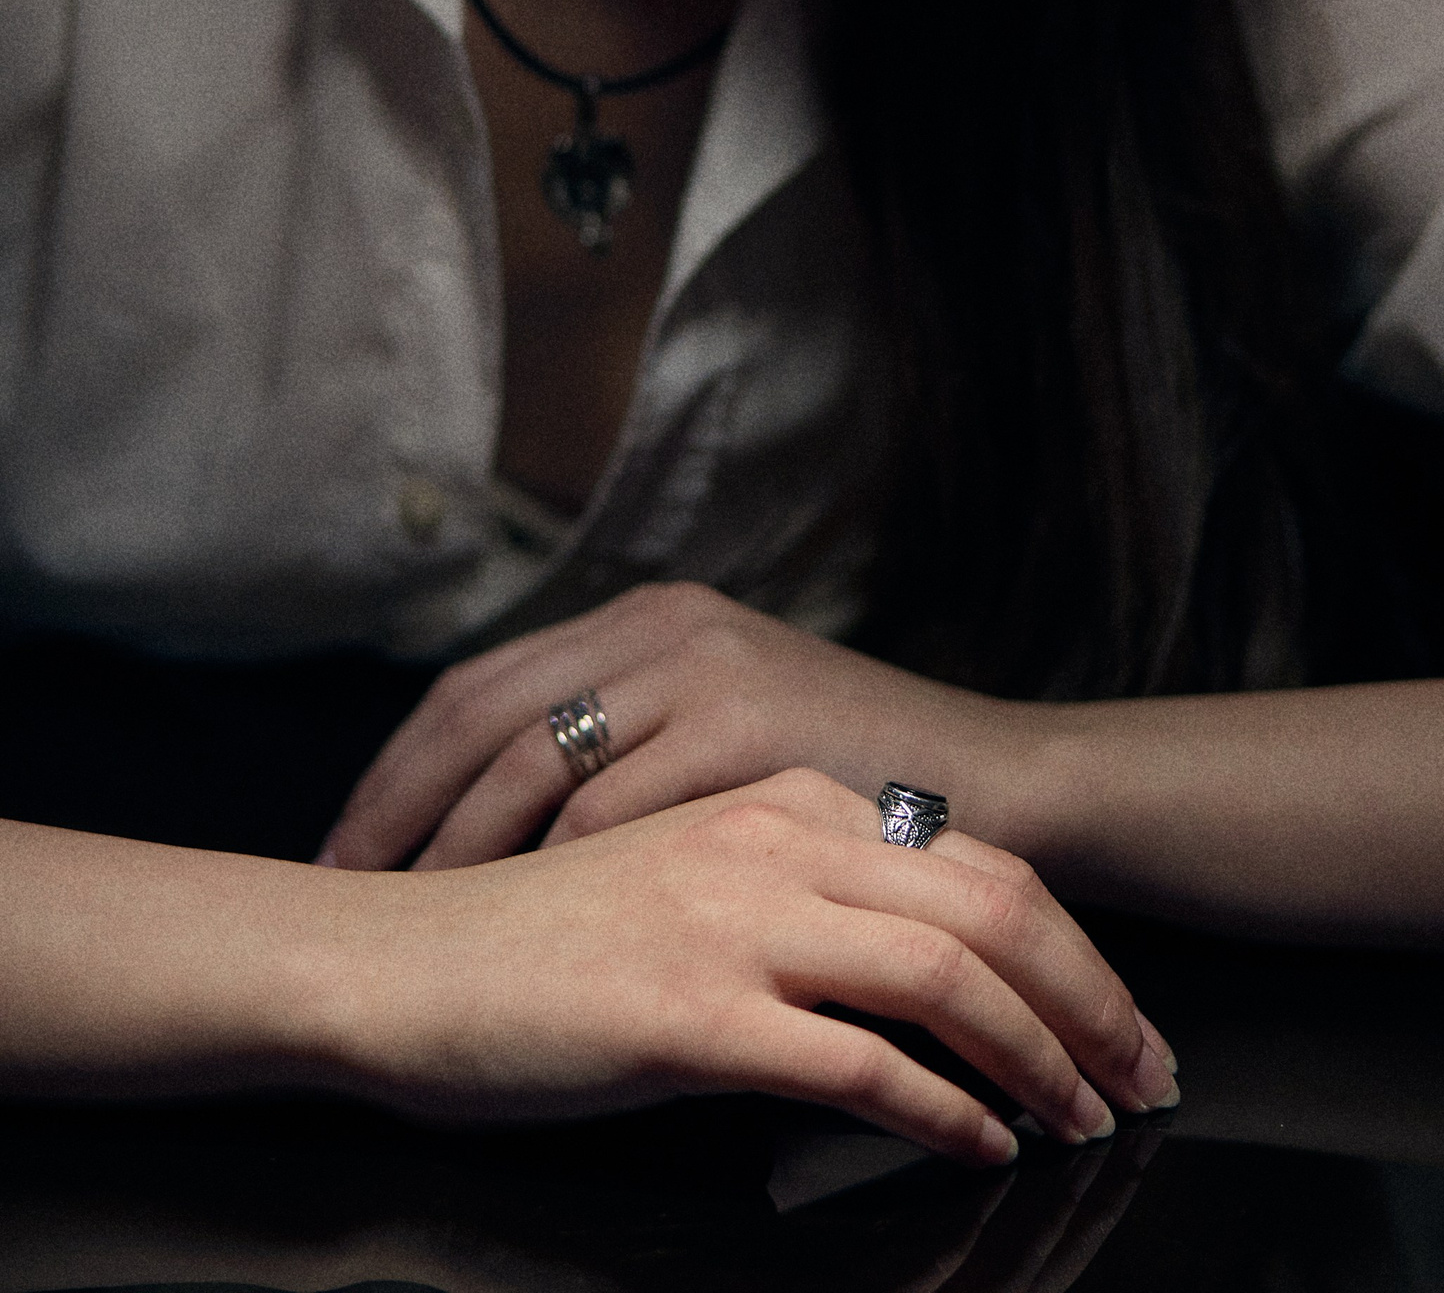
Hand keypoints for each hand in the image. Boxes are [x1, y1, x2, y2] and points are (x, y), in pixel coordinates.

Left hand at [321, 580, 1036, 872]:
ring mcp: (705, 671)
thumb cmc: (854, 785)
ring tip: (408, 930)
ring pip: (530, 765)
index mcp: (645, 618)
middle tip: (337, 896)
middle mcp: (663, 625)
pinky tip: (520, 933)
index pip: (476, 685)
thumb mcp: (726, 731)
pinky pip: (611, 811)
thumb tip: (496, 815)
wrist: (999, 792)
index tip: (342, 851)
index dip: (397, 771)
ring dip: (457, 855)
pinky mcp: (744, 728)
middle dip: (396, 813)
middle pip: (480, 715)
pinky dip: (550, 875)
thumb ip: (629, 742)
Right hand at [329, 766, 1178, 1161]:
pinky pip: (857, 1063)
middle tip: (1146, 1077)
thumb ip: (799, 895)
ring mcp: (736, 921)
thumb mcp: (690, 879)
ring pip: (944, 977)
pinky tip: (980, 1145)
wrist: (394, 962)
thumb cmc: (537, 945)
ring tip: (1085, 1117)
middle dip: (1091, 1001)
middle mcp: (775, 843)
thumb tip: (920, 964)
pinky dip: (940, 1108)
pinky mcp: (693, 1012)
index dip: (1071, 945)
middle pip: (991, 909)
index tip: (1123, 1019)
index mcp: (783, 803)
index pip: (976, 864)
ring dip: (1039, 1058)